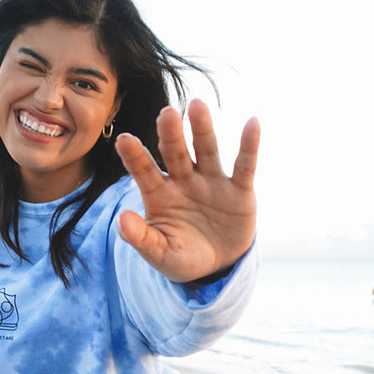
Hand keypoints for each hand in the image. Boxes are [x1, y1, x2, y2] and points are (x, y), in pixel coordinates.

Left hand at [114, 99, 258, 282]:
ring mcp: (211, 181)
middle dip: (171, 135)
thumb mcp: (160, 254)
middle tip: (166, 113)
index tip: (124, 140)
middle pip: (175, 153)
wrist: (217, 267)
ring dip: (203, 130)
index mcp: (159, 194)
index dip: (134, 157)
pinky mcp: (239, 189)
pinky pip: (244, 165)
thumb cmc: (182, 256)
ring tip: (198, 106)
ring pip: (206, 151)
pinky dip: (249, 145)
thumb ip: (141, 238)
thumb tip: (121, 220)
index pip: (144, 172)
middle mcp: (184, 180)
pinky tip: (252, 123)